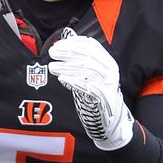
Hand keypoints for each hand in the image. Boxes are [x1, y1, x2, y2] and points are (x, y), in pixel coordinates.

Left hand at [48, 35, 133, 150]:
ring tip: (53, 67)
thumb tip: (62, 47)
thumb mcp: (91, 74)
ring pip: (86, 70)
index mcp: (108, 61)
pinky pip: (88, 87)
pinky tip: (62, 79)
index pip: (91, 45)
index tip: (59, 44)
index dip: (74, 43)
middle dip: (68, 52)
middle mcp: (110, 70)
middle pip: (88, 56)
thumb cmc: (96, 94)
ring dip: (67, 67)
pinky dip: (74, 81)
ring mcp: (108, 83)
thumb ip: (80, 62)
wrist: (110, 119)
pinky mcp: (104, 97)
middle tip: (52, 52)